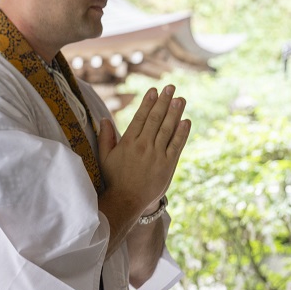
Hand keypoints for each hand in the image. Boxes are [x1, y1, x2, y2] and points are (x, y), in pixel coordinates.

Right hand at [99, 85, 190, 216]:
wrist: (126, 201)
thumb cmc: (114, 179)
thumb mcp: (105, 157)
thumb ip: (106, 137)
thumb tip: (104, 119)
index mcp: (128, 143)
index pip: (140, 117)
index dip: (148, 103)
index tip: (154, 90)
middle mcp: (143, 146)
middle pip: (156, 119)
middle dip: (164, 102)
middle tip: (171, 88)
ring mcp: (157, 155)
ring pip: (167, 129)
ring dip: (175, 113)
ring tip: (181, 99)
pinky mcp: (168, 165)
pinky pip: (176, 145)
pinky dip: (182, 133)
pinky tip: (186, 121)